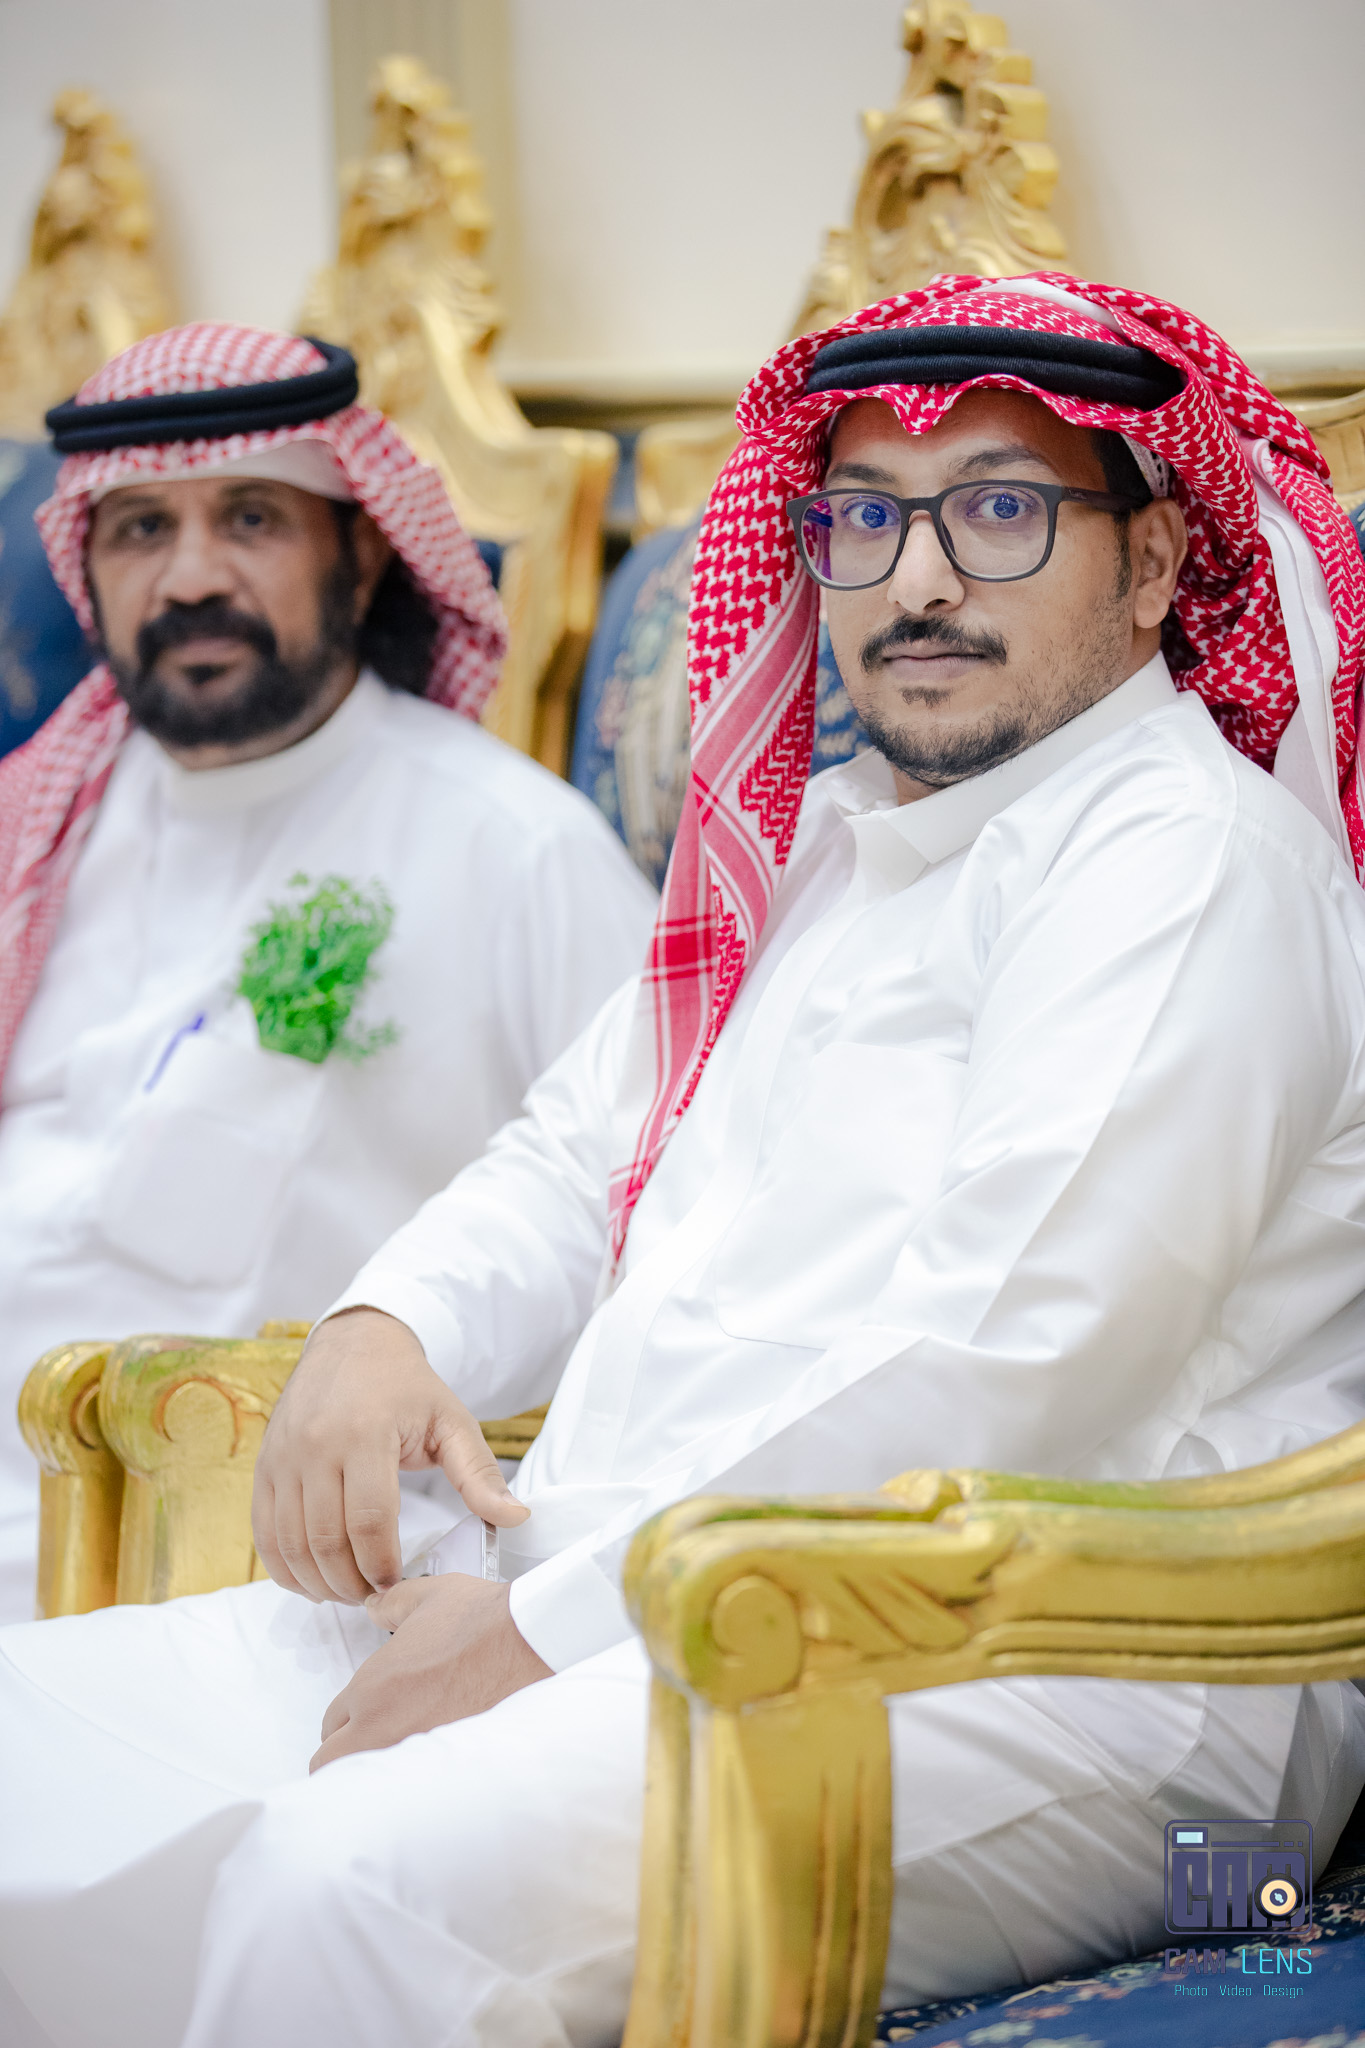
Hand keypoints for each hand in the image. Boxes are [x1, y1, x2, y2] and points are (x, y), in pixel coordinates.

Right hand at [252, 1307, 528, 1603]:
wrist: (354, 1343)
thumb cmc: (407, 1386)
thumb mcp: (451, 1421)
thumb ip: (479, 1474)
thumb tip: (516, 1518)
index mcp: (365, 1433)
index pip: (369, 1521)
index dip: (382, 1566)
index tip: (398, 1584)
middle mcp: (316, 1445)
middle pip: (326, 1540)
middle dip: (351, 1583)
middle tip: (374, 1597)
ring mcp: (283, 1456)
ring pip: (291, 1542)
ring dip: (317, 1582)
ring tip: (347, 1592)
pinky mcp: (265, 1465)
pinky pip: (264, 1531)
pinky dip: (283, 1566)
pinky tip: (311, 1580)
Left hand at [310, 1573, 550, 1769]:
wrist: (529, 1643)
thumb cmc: (485, 1622)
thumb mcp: (428, 1596)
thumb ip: (390, 1604)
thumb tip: (376, 1608)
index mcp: (372, 1687)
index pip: (331, 1722)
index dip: (345, 1719)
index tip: (363, 1717)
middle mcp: (382, 1726)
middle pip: (330, 1763)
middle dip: (343, 1756)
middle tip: (368, 1745)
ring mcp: (412, 1752)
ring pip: (366, 1783)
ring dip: (371, 1774)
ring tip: (394, 1765)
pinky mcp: (445, 1769)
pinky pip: (408, 1791)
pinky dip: (408, 1788)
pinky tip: (425, 1776)